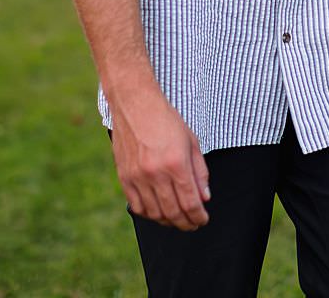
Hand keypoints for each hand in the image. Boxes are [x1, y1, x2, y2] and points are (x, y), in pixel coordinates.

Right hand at [110, 91, 210, 229]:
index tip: (203, 219)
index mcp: (176, 163)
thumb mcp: (191, 142)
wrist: (135, 104)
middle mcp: (156, 173)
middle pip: (173, 212)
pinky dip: (149, 214)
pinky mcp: (124, 177)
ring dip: (168, 222)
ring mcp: (137, 177)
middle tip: (192, 224)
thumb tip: (204, 197)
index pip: (190, 203)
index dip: (199, 216)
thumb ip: (199, 171)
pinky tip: (158, 212)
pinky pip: (136, 206)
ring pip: (154, 213)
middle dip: (186, 223)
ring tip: (177, 220)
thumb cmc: (165, 120)